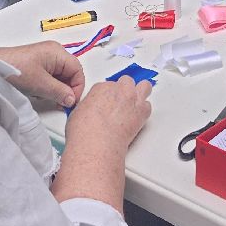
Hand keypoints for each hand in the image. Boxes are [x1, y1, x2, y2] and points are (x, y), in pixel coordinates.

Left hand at [0, 41, 84, 107]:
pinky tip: (36, 92)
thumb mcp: (40, 84)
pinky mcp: (35, 64)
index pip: (77, 70)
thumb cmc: (15, 70)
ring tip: (44, 96)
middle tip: (59, 103)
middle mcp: (53, 53)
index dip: (77, 87)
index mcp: (58, 52)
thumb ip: (59, 92)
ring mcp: (44, 58)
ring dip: (55, 89)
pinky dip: (46, 86)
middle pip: (69, 73)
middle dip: (65, 89)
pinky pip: (49, 77)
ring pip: (59, 76)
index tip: (71, 102)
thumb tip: (72, 100)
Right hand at [54, 76, 153, 208]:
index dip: (107, 96)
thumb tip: (90, 111)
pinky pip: (148, 106)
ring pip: (144, 86)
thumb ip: (88, 106)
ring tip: (135, 102)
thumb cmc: (84, 131)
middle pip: (126, 82)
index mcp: (101, 88)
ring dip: (140, 93)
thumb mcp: (77, 113)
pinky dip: (144, 110)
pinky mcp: (142, 112)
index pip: (107, 86)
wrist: (96, 143)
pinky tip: (138, 116)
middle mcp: (119, 90)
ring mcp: (132, 99)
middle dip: (123, 90)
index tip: (106, 103)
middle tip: (120, 102)